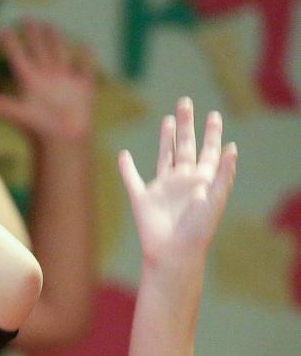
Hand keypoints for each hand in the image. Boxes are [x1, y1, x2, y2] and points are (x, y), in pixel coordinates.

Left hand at [0, 20, 95, 142]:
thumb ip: (3, 107)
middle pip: (38, 51)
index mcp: (29, 82)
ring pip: (58, 54)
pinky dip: (85, 57)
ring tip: (49, 25)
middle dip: (33, 35)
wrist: (64, 143)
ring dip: (54, 40)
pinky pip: (84, 68)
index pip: (17, 58)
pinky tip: (84, 47)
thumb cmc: (40, 131)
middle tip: (26, 18)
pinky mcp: (82, 88)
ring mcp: (64, 82)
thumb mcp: (20, 115)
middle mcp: (45, 79)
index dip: (9, 44)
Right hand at [118, 98, 236, 266]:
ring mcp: (162, 188)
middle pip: (185, 146)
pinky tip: (123, 155)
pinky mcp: (142, 199)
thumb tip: (232, 147)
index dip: (211, 133)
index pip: (208, 150)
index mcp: (201, 180)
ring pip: (163, 156)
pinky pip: (132, 179)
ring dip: (164, 139)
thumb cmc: (198, 230)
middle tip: (185, 103)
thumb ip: (223, 174)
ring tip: (167, 120)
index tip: (213, 115)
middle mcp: (182, 180)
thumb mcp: (215, 199)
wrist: (174, 252)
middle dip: (186, 125)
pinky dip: (126, 167)